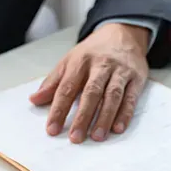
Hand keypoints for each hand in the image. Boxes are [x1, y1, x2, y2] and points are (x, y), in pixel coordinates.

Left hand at [29, 23, 150, 142]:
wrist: (123, 32)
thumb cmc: (92, 52)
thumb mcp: (69, 61)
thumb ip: (53, 82)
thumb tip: (34, 100)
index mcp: (80, 62)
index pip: (66, 88)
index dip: (58, 110)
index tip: (52, 129)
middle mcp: (100, 65)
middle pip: (91, 92)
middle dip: (82, 116)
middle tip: (75, 137)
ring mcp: (120, 71)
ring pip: (112, 95)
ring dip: (105, 117)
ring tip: (97, 136)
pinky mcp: (136, 77)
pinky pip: (131, 97)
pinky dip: (125, 113)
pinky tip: (118, 128)